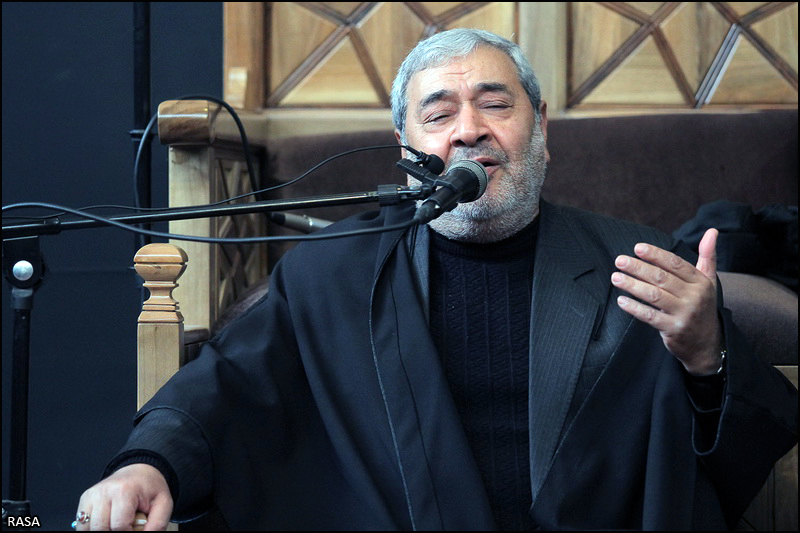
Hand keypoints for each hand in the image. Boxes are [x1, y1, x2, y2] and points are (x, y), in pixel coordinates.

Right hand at [74, 463, 171, 530]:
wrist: (140, 471)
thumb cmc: (150, 487)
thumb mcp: (164, 504)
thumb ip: (157, 524)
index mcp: (125, 490)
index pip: (119, 525)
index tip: (135, 530)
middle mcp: (105, 491)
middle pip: (100, 528)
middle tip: (126, 528)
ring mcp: (93, 494)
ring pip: (87, 527)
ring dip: (101, 531)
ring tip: (116, 526)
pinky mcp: (85, 499)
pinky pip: (82, 523)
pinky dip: (92, 528)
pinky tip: (106, 525)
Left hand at [612, 228, 722, 374]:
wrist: (706, 343)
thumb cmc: (702, 307)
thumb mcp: (709, 281)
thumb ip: (708, 256)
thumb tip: (712, 230)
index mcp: (700, 282)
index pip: (676, 264)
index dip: (656, 255)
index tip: (637, 248)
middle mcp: (694, 296)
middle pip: (662, 278)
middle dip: (638, 268)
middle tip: (619, 260)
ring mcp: (684, 313)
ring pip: (654, 295)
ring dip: (632, 285)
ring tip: (615, 277)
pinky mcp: (673, 329)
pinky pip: (650, 316)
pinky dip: (634, 308)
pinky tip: (621, 300)